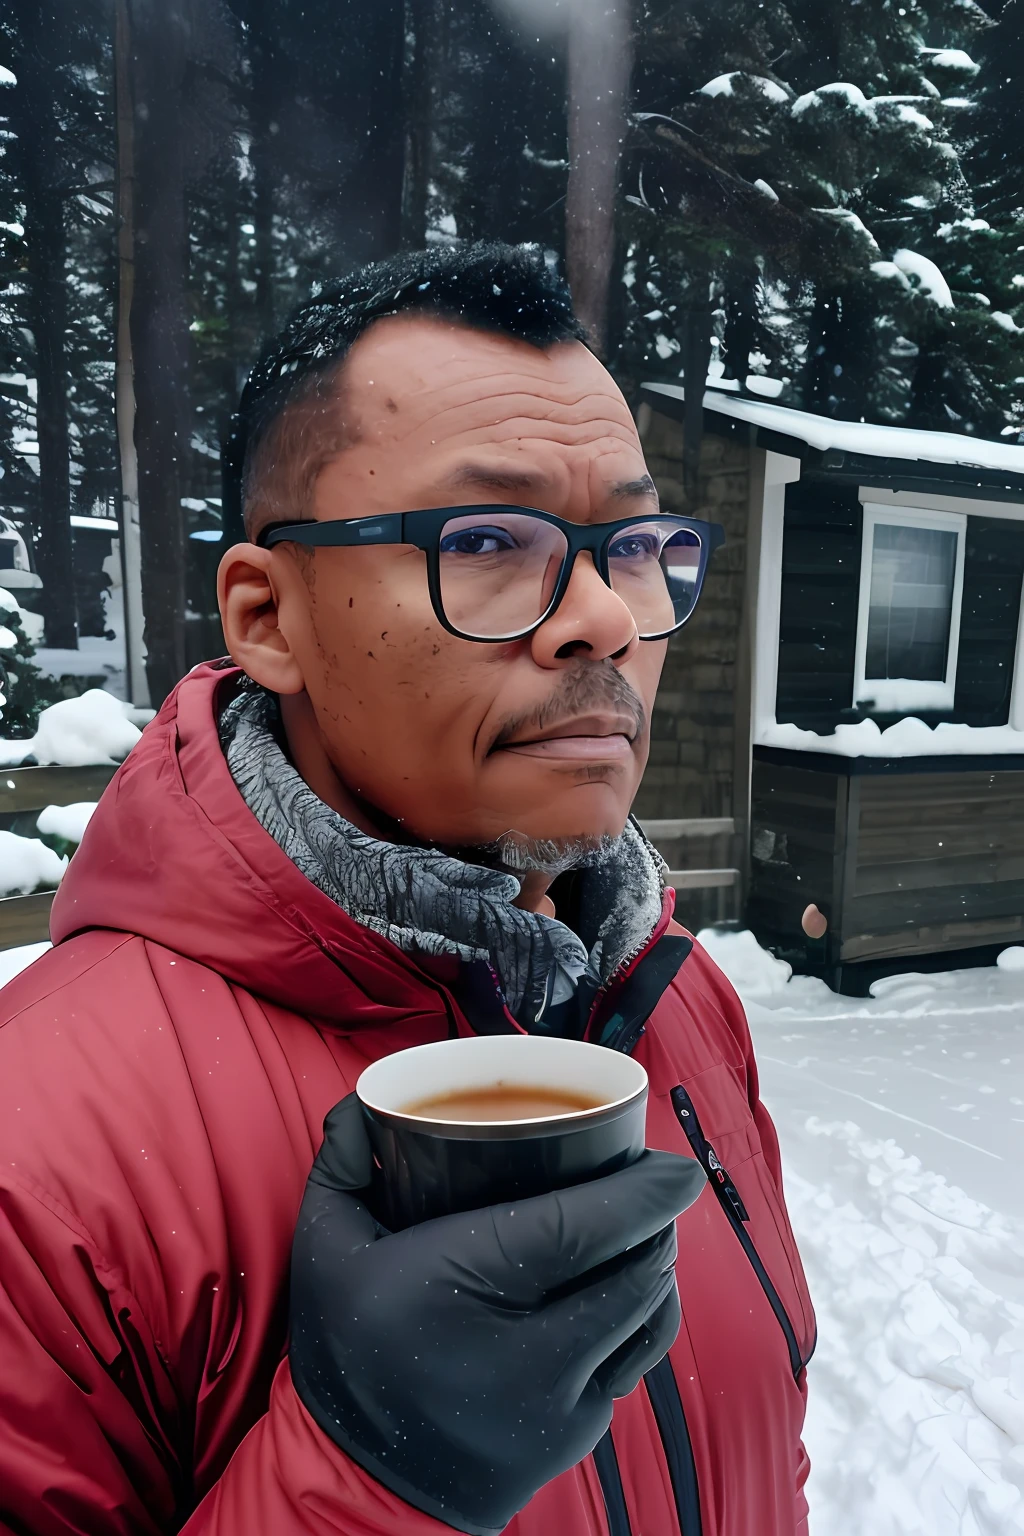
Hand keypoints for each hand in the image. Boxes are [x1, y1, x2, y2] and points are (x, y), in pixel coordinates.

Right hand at [290, 1095, 704, 1535]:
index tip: (675, 1167)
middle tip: (654, 1184)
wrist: (355, 1484)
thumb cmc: (344, 1350)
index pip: (579, 1231)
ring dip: (659, 1268)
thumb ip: (344, 1162)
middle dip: (658, 1222)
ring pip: (648, 1319)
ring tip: (648, 1231)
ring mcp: (557, 1404)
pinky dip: (642, 1318)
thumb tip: (365, 1103)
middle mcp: (520, 1353)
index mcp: (460, 1286)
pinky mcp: (574, 1439)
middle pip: (634, 1272)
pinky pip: (635, 1364)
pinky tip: (628, 1290)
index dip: (641, 1196)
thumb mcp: (324, 1245)